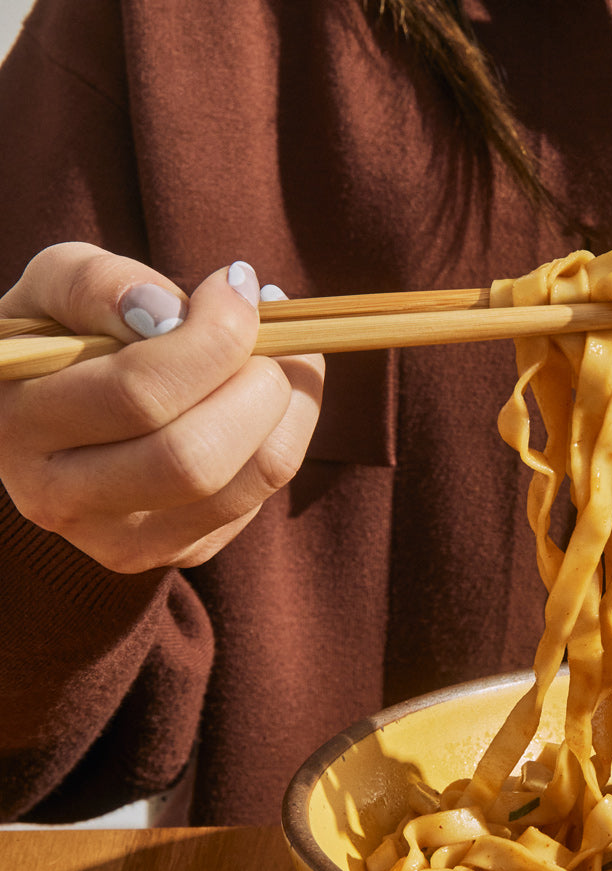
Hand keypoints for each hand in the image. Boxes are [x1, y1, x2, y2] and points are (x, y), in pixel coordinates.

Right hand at [0, 242, 323, 571]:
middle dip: (258, 380)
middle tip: (268, 331)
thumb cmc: (60, 341)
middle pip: (195, 457)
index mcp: (20, 427)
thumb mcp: (51, 292)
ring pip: (249, 478)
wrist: (60, 423)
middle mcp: (64, 500)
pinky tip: (272, 393)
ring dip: (289, 404)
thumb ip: (94, 283)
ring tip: (281, 354)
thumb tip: (169, 311)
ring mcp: (127, 540)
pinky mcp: (182, 551)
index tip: (238, 285)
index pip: (140, 395)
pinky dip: (290, 431)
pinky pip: (264, 492)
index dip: (212, 334)